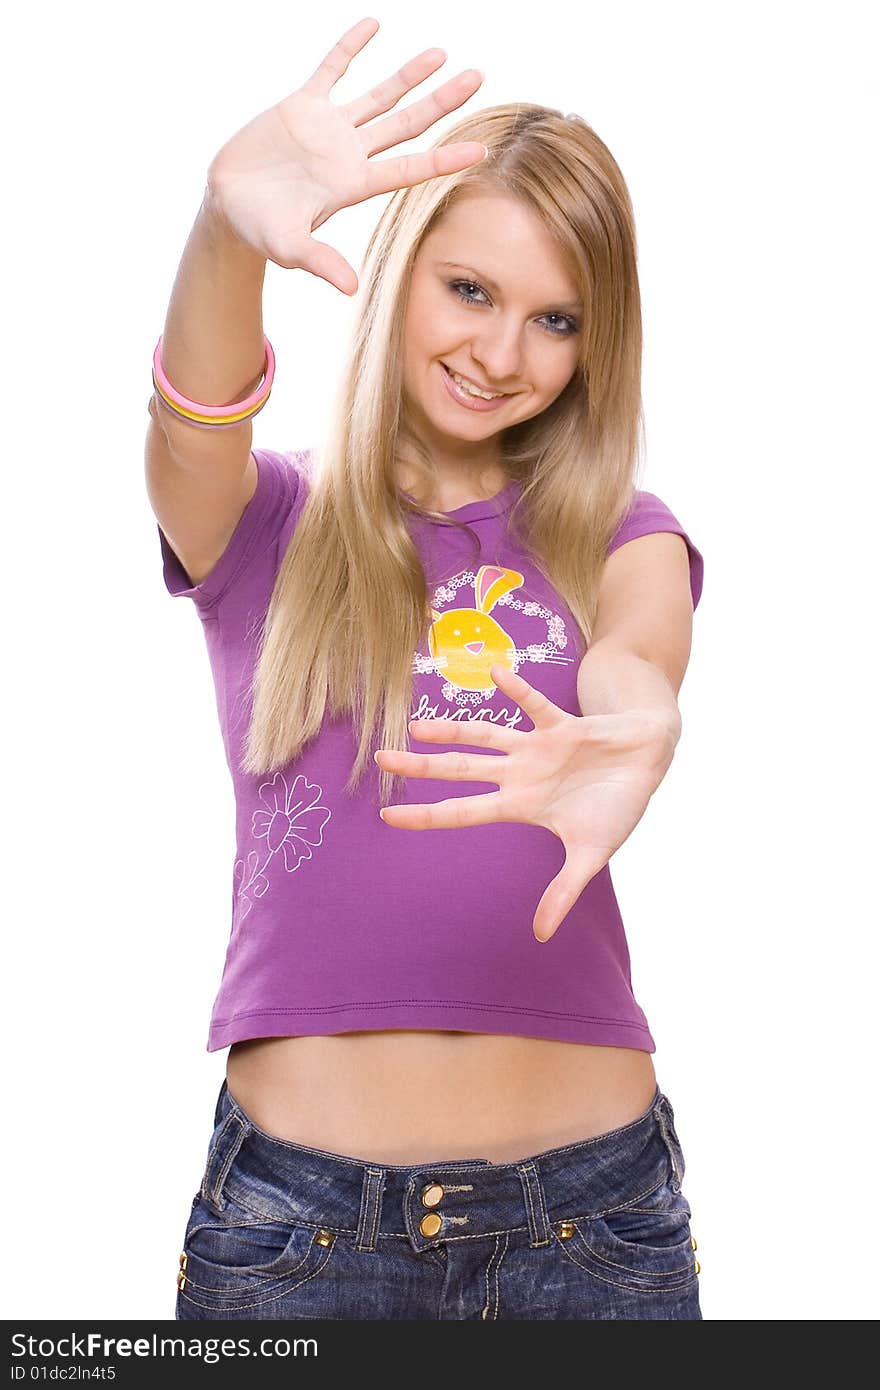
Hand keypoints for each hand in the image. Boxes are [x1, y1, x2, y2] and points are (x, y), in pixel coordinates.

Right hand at [206, 16, 487, 292]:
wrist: (229, 203)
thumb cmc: (261, 230)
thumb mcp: (290, 248)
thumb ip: (321, 262)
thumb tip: (351, 288)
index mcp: (353, 184)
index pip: (409, 169)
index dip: (445, 159)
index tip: (481, 150)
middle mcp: (350, 153)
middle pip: (407, 124)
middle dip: (442, 101)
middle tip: (477, 76)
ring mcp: (329, 127)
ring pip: (379, 95)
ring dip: (409, 74)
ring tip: (441, 53)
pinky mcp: (302, 105)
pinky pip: (332, 69)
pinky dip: (350, 48)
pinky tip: (373, 24)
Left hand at [374, 663, 678, 941]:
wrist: (648, 763)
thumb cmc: (618, 806)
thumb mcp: (592, 855)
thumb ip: (563, 892)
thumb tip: (540, 936)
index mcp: (521, 805)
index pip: (463, 811)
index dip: (426, 815)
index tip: (386, 815)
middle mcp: (520, 774)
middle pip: (461, 770)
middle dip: (422, 766)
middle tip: (379, 758)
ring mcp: (537, 747)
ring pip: (486, 736)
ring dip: (453, 730)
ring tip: (417, 725)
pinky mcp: (561, 725)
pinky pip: (535, 704)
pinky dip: (517, 691)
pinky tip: (496, 672)